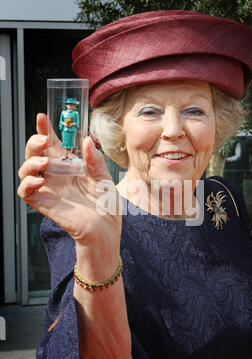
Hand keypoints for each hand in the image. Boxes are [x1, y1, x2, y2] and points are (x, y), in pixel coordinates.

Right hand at [18, 113, 121, 252]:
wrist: (106, 229)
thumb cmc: (106, 204)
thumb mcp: (104, 176)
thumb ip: (94, 159)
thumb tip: (86, 140)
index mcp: (69, 166)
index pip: (52, 144)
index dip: (44, 130)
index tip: (42, 117)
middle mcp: (56, 175)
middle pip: (34, 153)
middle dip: (34, 143)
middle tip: (43, 140)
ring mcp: (48, 189)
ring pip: (25, 170)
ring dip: (30, 162)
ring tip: (45, 162)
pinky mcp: (44, 203)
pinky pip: (25, 192)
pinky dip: (27, 184)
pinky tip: (39, 180)